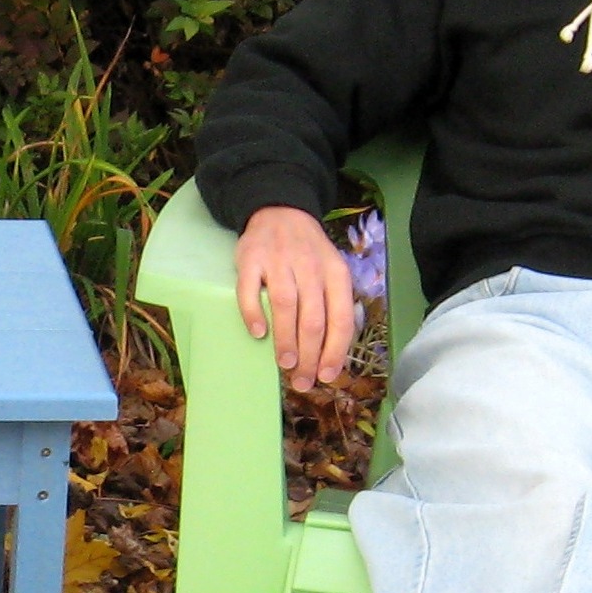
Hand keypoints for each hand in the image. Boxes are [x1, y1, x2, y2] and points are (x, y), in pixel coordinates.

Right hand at [233, 205, 357, 389]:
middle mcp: (310, 266)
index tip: (326, 376)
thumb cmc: (308, 254)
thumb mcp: (331, 272)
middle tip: (301, 381)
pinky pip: (250, 290)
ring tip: (284, 364)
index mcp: (336, 273)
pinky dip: (254, 313)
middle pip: (313, 318)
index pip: (341, 318)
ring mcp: (279, 261)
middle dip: (309, 355)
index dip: (335, 351)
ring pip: (285, 306)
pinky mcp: (250, 258)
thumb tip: (329, 355)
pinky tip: (258, 333)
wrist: (280, 211)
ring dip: (285, 339)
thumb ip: (332, 307)